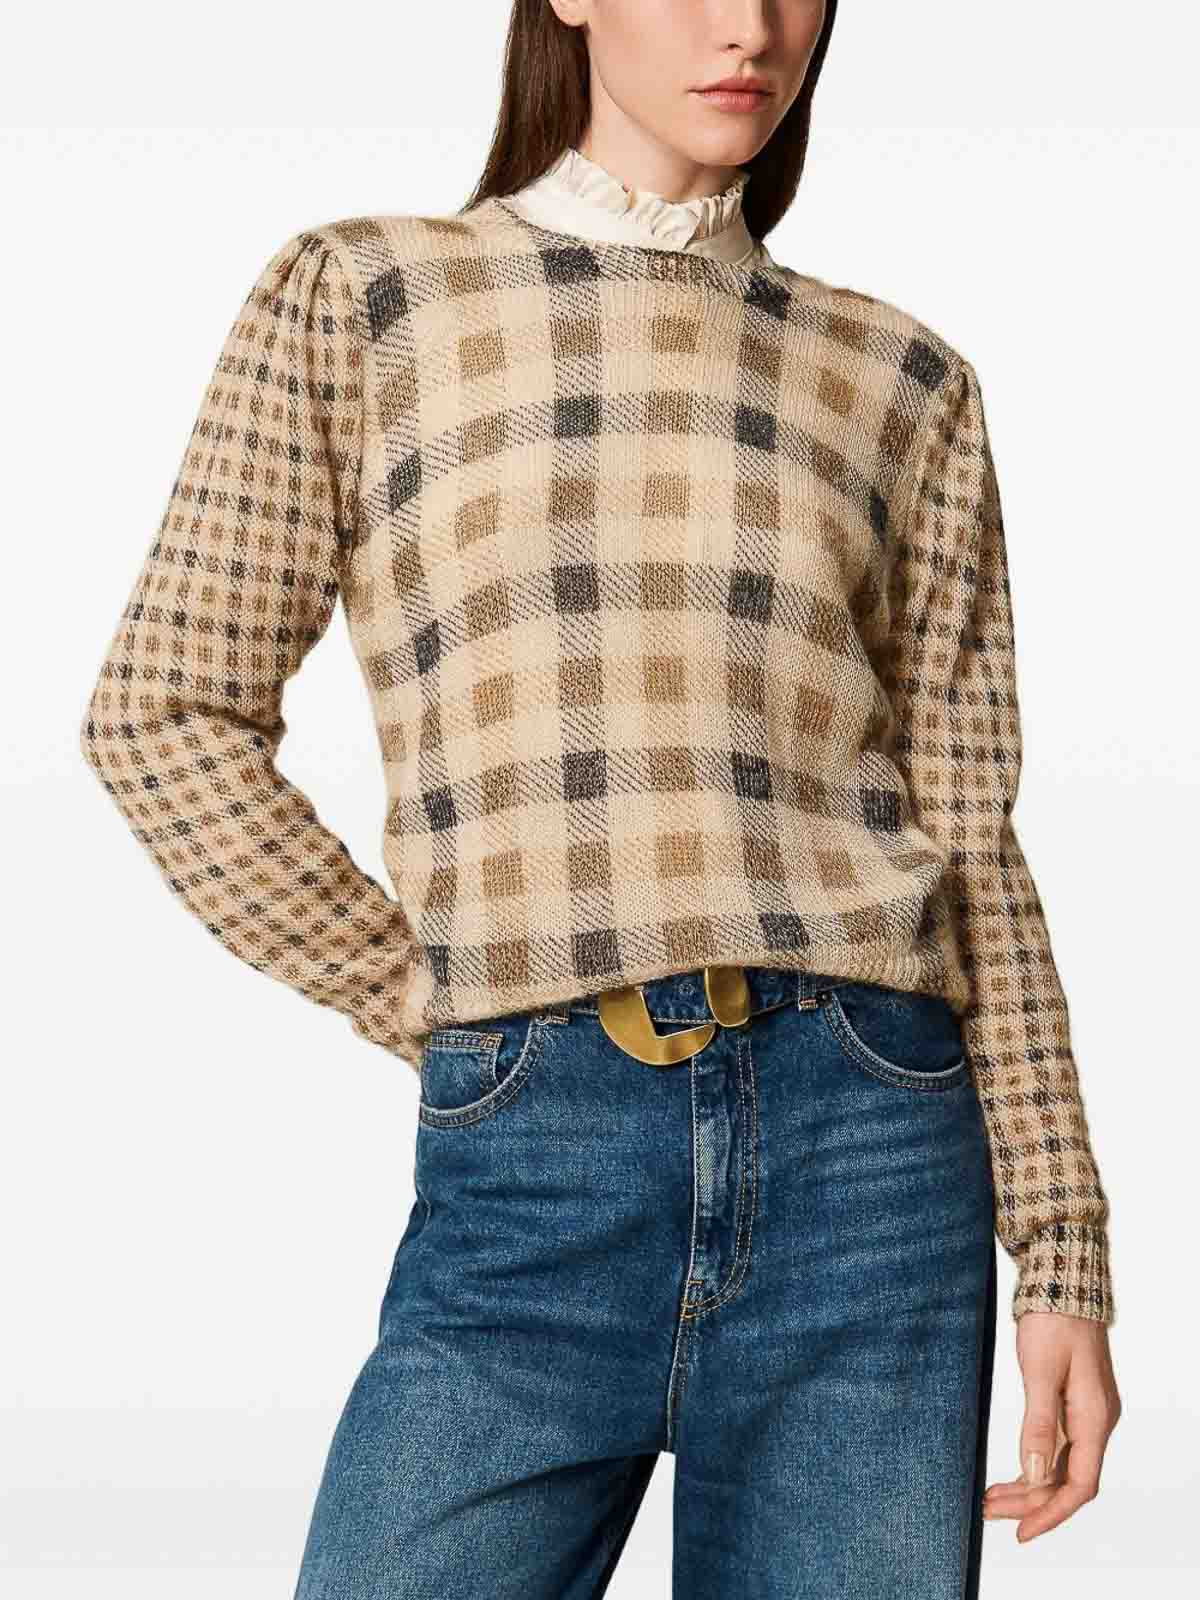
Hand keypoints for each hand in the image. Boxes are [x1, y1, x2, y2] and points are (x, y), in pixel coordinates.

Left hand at [983, 1309, 1120, 1541]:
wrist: (1063, 1281)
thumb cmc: (1053, 1321)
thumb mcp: (1040, 1370)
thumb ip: (1038, 1423)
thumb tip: (1034, 1474)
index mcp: (1095, 1419)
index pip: (1079, 1486)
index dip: (1050, 1513)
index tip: (1021, 1531)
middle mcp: (1096, 1422)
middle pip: (1067, 1481)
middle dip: (1030, 1503)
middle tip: (987, 1512)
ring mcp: (1085, 1414)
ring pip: (1059, 1466)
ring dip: (1028, 1486)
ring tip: (989, 1499)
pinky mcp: (1071, 1403)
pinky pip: (1055, 1447)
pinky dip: (1032, 1463)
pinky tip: (1011, 1473)